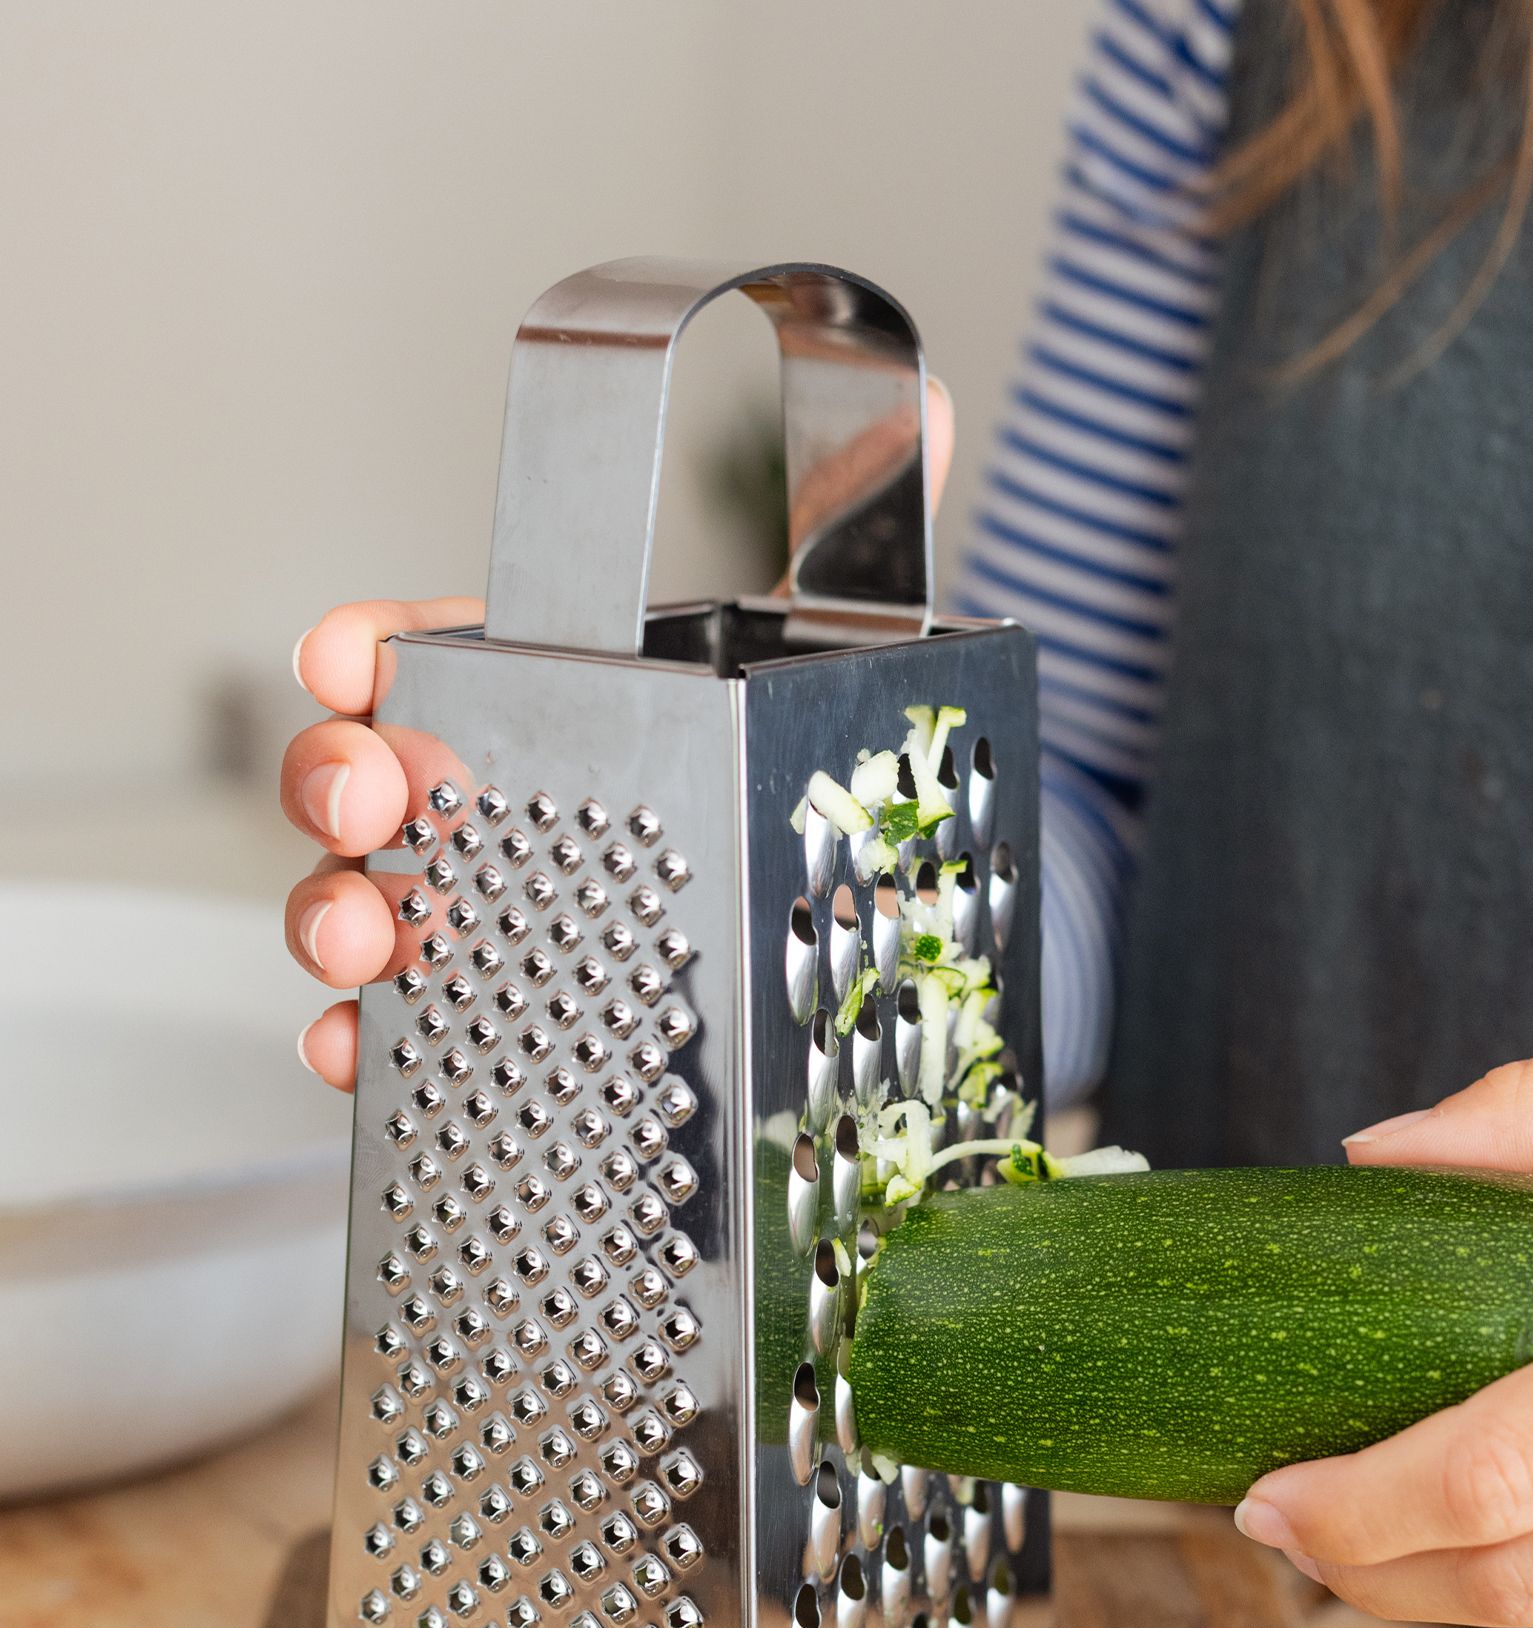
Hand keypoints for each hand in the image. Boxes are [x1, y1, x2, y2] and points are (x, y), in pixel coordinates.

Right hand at [276, 383, 955, 1084]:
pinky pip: (402, 1021)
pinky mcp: (489, 1002)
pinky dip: (374, 1039)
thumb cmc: (781, 757)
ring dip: (338, 918)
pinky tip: (371, 1054)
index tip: (348, 656)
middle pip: (359, 771)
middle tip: (369, 807)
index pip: (419, 645)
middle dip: (336, 781)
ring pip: (356, 896)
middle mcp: (477, 787)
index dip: (366, 646)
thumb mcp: (826, 651)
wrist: (838, 904)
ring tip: (369, 947)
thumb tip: (930, 404)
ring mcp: (470, 898)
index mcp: (534, 687)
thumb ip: (857, 519)